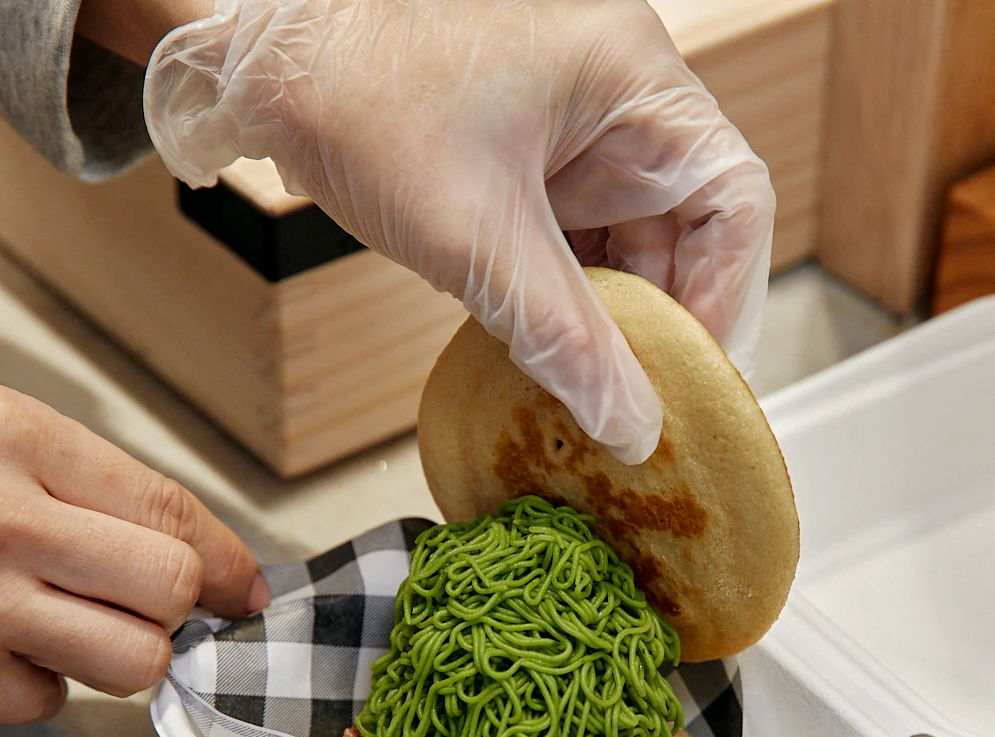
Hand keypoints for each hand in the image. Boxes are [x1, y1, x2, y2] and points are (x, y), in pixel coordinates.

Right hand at [0, 385, 267, 722]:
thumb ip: (90, 486)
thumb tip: (204, 561)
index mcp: (9, 434)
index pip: (170, 507)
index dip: (225, 558)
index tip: (241, 585)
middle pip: (166, 587)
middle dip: (175, 607)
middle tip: (146, 605)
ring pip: (130, 661)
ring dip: (119, 655)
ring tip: (66, 625)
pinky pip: (51, 703)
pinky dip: (36, 684)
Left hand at [142, 0, 774, 464]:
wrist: (259, 55)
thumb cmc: (352, 83)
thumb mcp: (472, 233)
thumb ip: (562, 337)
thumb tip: (630, 424)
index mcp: (634, 81)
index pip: (735, 204)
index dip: (722, 301)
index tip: (687, 381)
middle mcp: (620, 98)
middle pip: (689, 234)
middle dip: (662, 327)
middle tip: (636, 410)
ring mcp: (575, 129)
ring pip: (632, 246)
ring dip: (613, 322)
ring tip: (590, 397)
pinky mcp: (530, 159)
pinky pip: (578, 241)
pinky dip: (569, 302)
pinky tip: (551, 357)